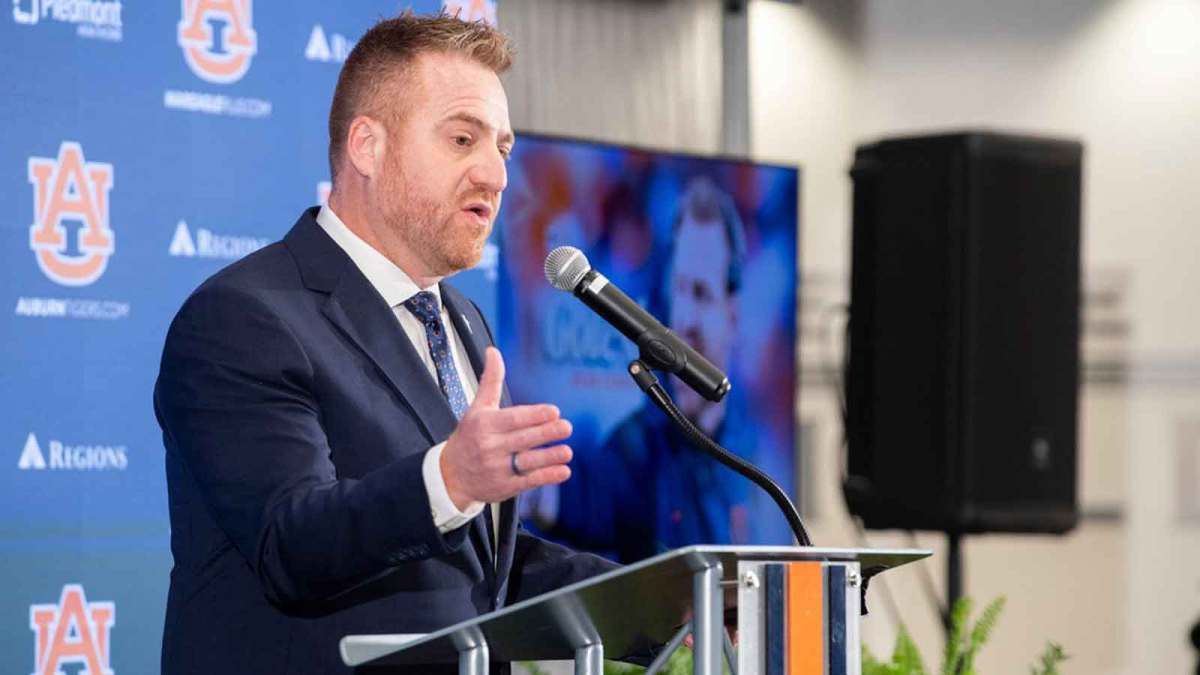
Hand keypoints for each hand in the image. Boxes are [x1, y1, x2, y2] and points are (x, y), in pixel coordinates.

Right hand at [441, 347, 572, 508]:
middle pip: (522, 439)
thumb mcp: (477, 408)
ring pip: (527, 462)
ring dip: (549, 457)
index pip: (513, 419)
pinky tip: (563, 471)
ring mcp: (497, 469)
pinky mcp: (505, 487)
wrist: (450, 476)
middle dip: (546, 433)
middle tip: (567, 427)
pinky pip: (528, 482)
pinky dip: (546, 477)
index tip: (554, 411)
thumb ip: (490, 380)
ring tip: (567, 451)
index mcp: (484, 425)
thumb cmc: (468, 437)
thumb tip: (493, 351)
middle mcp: (490, 447)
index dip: (534, 415)